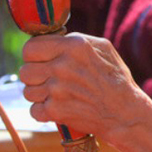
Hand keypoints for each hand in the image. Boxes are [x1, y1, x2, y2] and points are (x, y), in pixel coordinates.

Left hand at [19, 33, 151, 145]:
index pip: (30, 48)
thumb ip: (75, 40)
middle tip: (52, 80)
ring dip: (40, 95)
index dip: (34, 56)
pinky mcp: (55, 111)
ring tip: (60, 95)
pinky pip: (34, 110)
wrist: (125, 112)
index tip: (42, 61)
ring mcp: (57, 89)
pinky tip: (61, 107)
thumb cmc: (116, 78)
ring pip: (27, 91)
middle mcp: (62, 65)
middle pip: (25, 71)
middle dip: (36, 76)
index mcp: (74, 46)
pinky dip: (45, 112)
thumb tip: (51, 39)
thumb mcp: (103, 48)